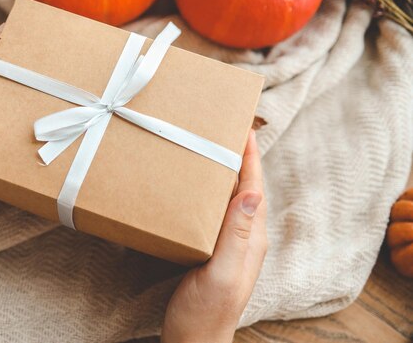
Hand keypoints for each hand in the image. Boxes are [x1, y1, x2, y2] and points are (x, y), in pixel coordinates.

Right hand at [162, 130, 266, 342]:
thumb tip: (254, 192)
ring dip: (224, 173)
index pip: (255, 187)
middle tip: (222, 130)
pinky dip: (209, 192)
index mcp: (250, 238)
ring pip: (230, 199)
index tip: (243, 128)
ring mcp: (229, 244)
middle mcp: (244, 237)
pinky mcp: (213, 250)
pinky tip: (194, 188)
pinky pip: (215, 212)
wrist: (193, 340)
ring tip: (208, 150)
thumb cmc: (205, 311)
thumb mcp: (220, 273)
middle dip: (238, 158)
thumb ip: (236, 235)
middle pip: (245, 188)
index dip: (250, 158)